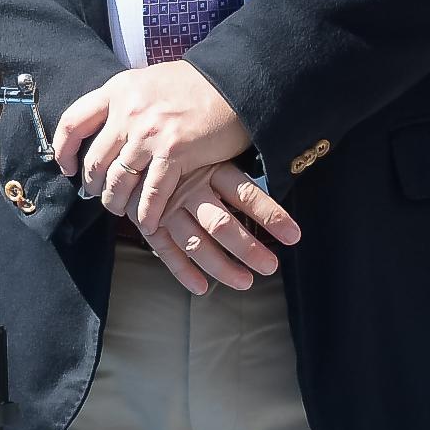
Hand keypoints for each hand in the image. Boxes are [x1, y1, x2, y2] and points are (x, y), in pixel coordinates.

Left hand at [52, 61, 250, 230]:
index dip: (63, 150)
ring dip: (117, 202)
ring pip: (118, 181)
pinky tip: (149, 221)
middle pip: (94, 160)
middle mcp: (128, 111)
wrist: (235, 83)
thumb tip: (108, 130)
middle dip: (93, 185)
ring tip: (122, 210)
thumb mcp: (149, 81)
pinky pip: (151, 192)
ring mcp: (150, 132)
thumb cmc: (194, 85)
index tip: (68, 168)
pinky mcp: (175, 151)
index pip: (73, 122)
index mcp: (118, 90)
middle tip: (100, 195)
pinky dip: (147, 212)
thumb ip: (126, 103)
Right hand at [138, 161, 301, 294]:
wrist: (136, 141)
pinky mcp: (148, 221)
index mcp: (212, 167)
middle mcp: (190, 187)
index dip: (271, 216)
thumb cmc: (189, 147)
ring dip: (221, 267)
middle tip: (270, 267)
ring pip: (196, 243)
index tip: (293, 236)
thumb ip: (239, 166)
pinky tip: (202, 288)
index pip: (247, 195)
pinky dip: (183, 271)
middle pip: (221, 224)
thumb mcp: (213, 147)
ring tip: (245, 282)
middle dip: (248, 249)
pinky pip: (166, 250)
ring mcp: (166, 206)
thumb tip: (286, 172)